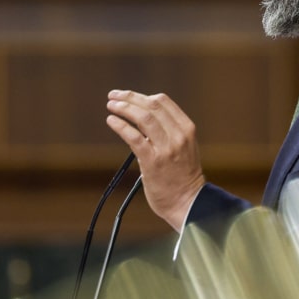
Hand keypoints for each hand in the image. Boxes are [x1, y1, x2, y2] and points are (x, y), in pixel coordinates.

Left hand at [106, 90, 205, 230]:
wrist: (187, 202)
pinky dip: (120, 125)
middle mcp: (178, 136)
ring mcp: (166, 148)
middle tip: (113, 97)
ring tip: (111, 106)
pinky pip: (133, 137)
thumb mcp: (184, 147)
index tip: (127, 96)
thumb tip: (141, 117)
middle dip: (129, 97)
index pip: (163, 101)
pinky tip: (111, 121)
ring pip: (142, 117)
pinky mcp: (153, 161)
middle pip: (151, 105)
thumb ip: (168, 132)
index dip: (141, 96)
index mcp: (187, 129)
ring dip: (123, 108)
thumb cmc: (182, 176)